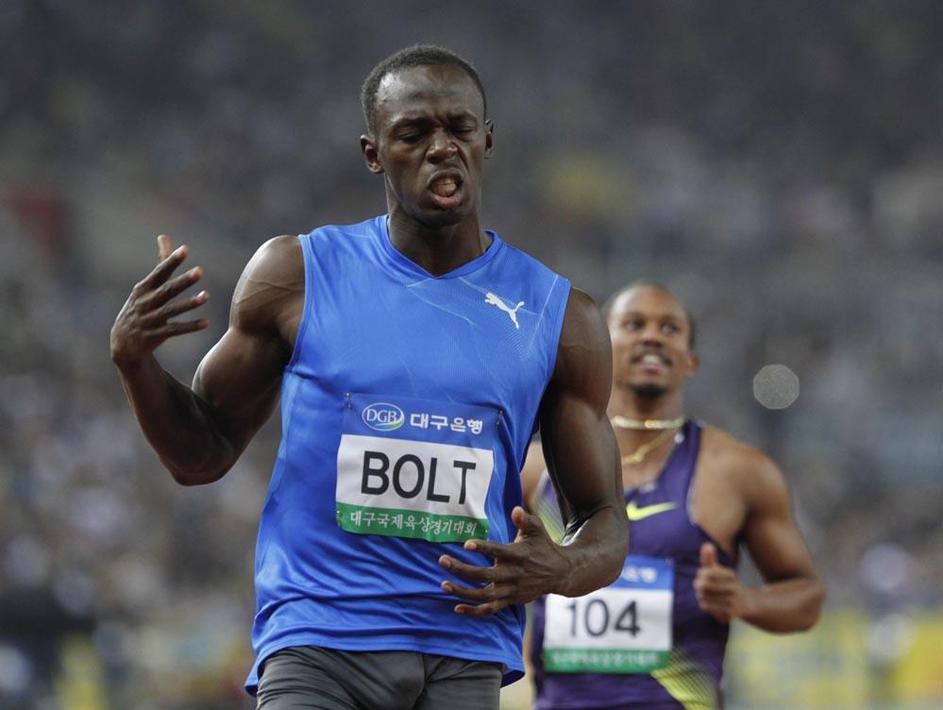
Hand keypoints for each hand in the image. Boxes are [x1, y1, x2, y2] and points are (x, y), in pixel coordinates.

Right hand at [110, 234, 208, 366]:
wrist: (122, 343)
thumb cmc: (140, 308)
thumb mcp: (146, 287)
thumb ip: (161, 264)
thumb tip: (164, 236)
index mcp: (143, 289)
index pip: (159, 272)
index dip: (171, 261)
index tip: (185, 249)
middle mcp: (145, 302)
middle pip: (166, 290)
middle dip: (182, 281)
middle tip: (200, 271)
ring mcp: (149, 320)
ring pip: (172, 310)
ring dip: (189, 303)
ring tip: (206, 296)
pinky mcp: (155, 336)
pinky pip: (175, 330)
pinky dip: (190, 326)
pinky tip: (206, 322)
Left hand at [438, 506, 568, 616]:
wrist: (560, 573)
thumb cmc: (543, 546)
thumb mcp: (538, 529)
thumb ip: (525, 520)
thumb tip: (515, 510)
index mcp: (519, 555)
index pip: (499, 551)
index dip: (483, 547)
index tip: (466, 544)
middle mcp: (515, 574)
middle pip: (485, 575)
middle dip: (462, 569)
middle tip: (442, 560)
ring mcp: (512, 590)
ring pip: (485, 596)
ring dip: (463, 592)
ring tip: (444, 584)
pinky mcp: (511, 600)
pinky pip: (490, 610)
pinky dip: (474, 611)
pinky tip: (457, 608)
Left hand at [693, 542, 748, 623]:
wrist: (749, 604)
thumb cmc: (728, 584)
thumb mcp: (720, 571)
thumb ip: (710, 559)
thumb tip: (707, 545)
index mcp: (731, 575)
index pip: (707, 572)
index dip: (701, 573)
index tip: (701, 574)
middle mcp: (734, 588)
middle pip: (704, 585)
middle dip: (698, 584)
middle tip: (697, 585)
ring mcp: (733, 602)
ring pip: (704, 597)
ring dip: (700, 595)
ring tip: (701, 594)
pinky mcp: (730, 614)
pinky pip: (709, 608)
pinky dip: (704, 605)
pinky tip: (706, 603)